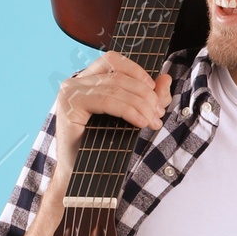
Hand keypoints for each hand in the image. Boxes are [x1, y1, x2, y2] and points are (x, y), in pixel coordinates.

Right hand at [51, 53, 172, 198]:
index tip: (154, 90)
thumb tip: (166, 78)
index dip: (136, 71)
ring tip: (153, 121)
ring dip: (140, 104)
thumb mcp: (130, 117)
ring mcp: (70, 93)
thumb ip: (148, 98)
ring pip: (114, 88)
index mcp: (85, 80)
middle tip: (158, 113)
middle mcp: (74, 82)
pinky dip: (128, 110)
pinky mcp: (70, 106)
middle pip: (117, 75)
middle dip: (144, 94)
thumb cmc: (101, 147)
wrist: (79, 175)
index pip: (113, 60)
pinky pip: (106, 101)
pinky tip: (140, 122)